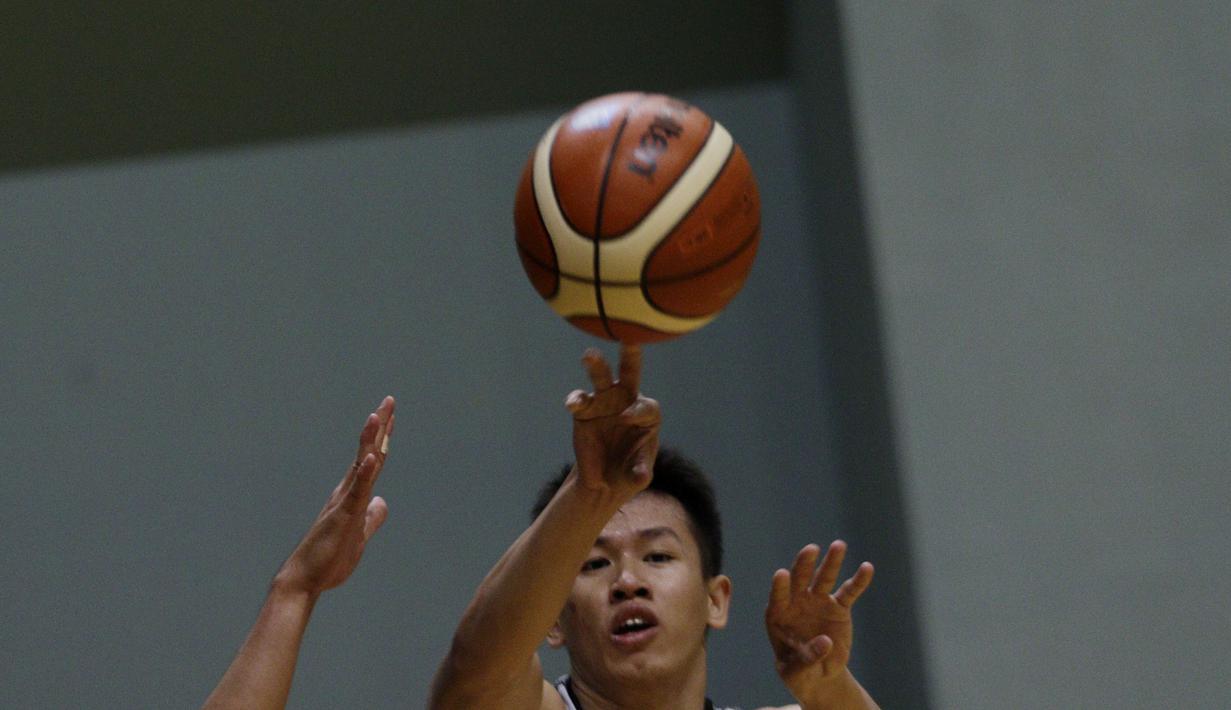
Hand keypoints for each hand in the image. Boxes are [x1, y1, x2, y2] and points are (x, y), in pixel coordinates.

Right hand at [273, 396, 395, 595]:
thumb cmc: (329, 559)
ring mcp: (344, 502)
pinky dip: (365, 473)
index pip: (373, 460)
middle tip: (389, 400)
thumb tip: (381, 503)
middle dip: (380, 427)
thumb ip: (371, 518)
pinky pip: (356, 491)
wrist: (305, 580)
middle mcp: (347, 491)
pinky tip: (373, 456)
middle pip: (369, 453)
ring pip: (361, 465)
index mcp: (352, 495)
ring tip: (377, 415)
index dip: (383, 437)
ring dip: (369, 439)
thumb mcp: (360, 535)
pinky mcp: (342, 516)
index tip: (391, 414)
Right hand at [564, 344, 659, 497]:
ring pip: (601, 378)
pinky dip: (575, 400)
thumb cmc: (628, 473)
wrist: (604, 479)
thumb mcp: (637, 476)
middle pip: (631, 373)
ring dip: (596, 365)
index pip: (646, 406)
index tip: (626, 418)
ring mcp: (604, 402)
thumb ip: (640, 472)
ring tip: (589, 355)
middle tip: (631, 340)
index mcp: (647, 415)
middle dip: (631, 355)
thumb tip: (643, 476)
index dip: (637, 410)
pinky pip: (579, 400)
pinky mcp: (583, 411)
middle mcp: (626, 400)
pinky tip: (572, 404)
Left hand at [765, 541, 873, 701]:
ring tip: (839, 545)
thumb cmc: (799, 672)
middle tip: (811, 549)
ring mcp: (819, 602)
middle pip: (800, 579)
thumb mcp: (797, 672)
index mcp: (778, 615)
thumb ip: (807, 658)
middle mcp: (797, 602)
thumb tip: (825, 642)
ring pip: (824, 578)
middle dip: (804, 564)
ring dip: (831, 562)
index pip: (778, 597)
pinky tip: (867, 568)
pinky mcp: (839, 608)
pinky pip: (849, 592)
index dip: (780, 586)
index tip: (781, 574)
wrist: (819, 675)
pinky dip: (858, 581)